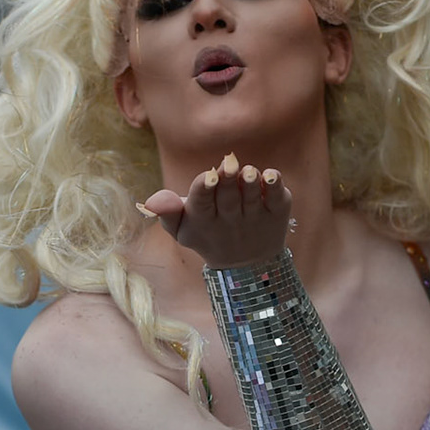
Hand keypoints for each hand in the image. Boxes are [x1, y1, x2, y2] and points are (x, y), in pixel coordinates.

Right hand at [138, 153, 292, 267]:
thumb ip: (167, 213)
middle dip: (228, 179)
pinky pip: (278, 199)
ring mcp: (256, 217)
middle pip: (228, 197)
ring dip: (251, 183)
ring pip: (253, 197)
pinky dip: (276, 187)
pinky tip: (271, 175)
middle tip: (228, 163)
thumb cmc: (208, 235)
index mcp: (204, 221)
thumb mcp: (182, 229)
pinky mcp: (278, 214)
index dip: (205, 188)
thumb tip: (150, 202)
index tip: (207, 177)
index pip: (202, 202)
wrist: (247, 265)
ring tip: (249, 172)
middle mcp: (231, 220)